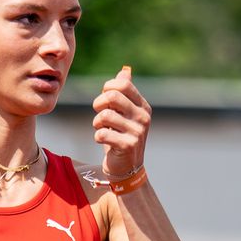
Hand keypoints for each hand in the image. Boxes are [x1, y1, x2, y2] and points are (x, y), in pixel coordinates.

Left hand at [91, 65, 150, 181]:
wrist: (126, 167)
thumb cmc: (121, 136)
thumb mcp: (124, 113)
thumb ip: (124, 93)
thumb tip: (124, 72)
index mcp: (142, 106)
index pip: (122, 85)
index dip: (107, 89)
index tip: (104, 101)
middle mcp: (143, 117)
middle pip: (112, 97)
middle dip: (98, 104)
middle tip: (98, 114)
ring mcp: (137, 131)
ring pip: (105, 116)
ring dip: (97, 123)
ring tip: (101, 128)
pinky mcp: (128, 145)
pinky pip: (102, 133)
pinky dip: (97, 136)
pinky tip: (102, 140)